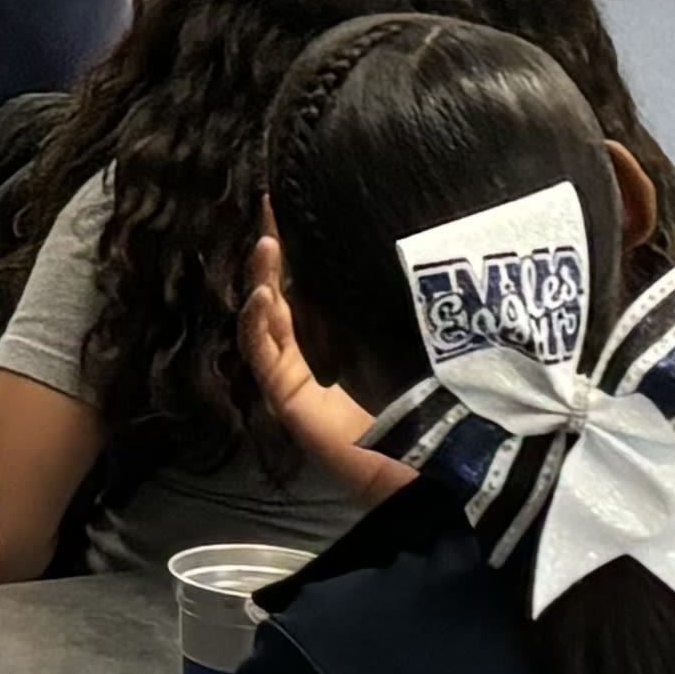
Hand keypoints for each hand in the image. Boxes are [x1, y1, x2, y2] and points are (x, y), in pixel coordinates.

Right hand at [243, 229, 413, 497]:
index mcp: (324, 340)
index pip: (298, 286)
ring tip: (266, 244)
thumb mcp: (398, 343)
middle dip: (268, 255)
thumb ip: (382, 311)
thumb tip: (387, 262)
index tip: (282, 206)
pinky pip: (264, 356)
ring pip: (262, 320)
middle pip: (274, 296)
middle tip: (266, 209)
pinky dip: (258, 325)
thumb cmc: (416, 408)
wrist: (416, 468)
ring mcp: (290, 377)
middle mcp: (301, 354)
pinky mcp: (288, 399)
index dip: (289, 249)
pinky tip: (262, 298)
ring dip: (260, 282)